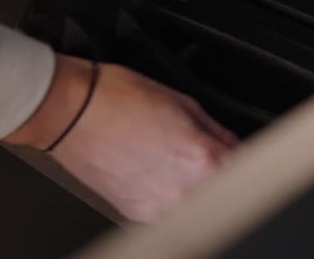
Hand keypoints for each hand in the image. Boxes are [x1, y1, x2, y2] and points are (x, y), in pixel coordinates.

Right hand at [4, 56, 237, 222]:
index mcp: (202, 162)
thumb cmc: (113, 99)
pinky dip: (164, 193)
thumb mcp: (178, 99)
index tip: (234, 150)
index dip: (241, 155)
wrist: (68, 112)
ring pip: (194, 204)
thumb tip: (228, 143)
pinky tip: (149, 168)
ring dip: (190, 186)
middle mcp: (183, 193)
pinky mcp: (135, 214)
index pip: (246, 169)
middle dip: (215, 172)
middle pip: (221, 190)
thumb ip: (213, 129)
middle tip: (195, 149)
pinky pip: (165, 209)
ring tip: (166, 158)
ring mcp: (158, 208)